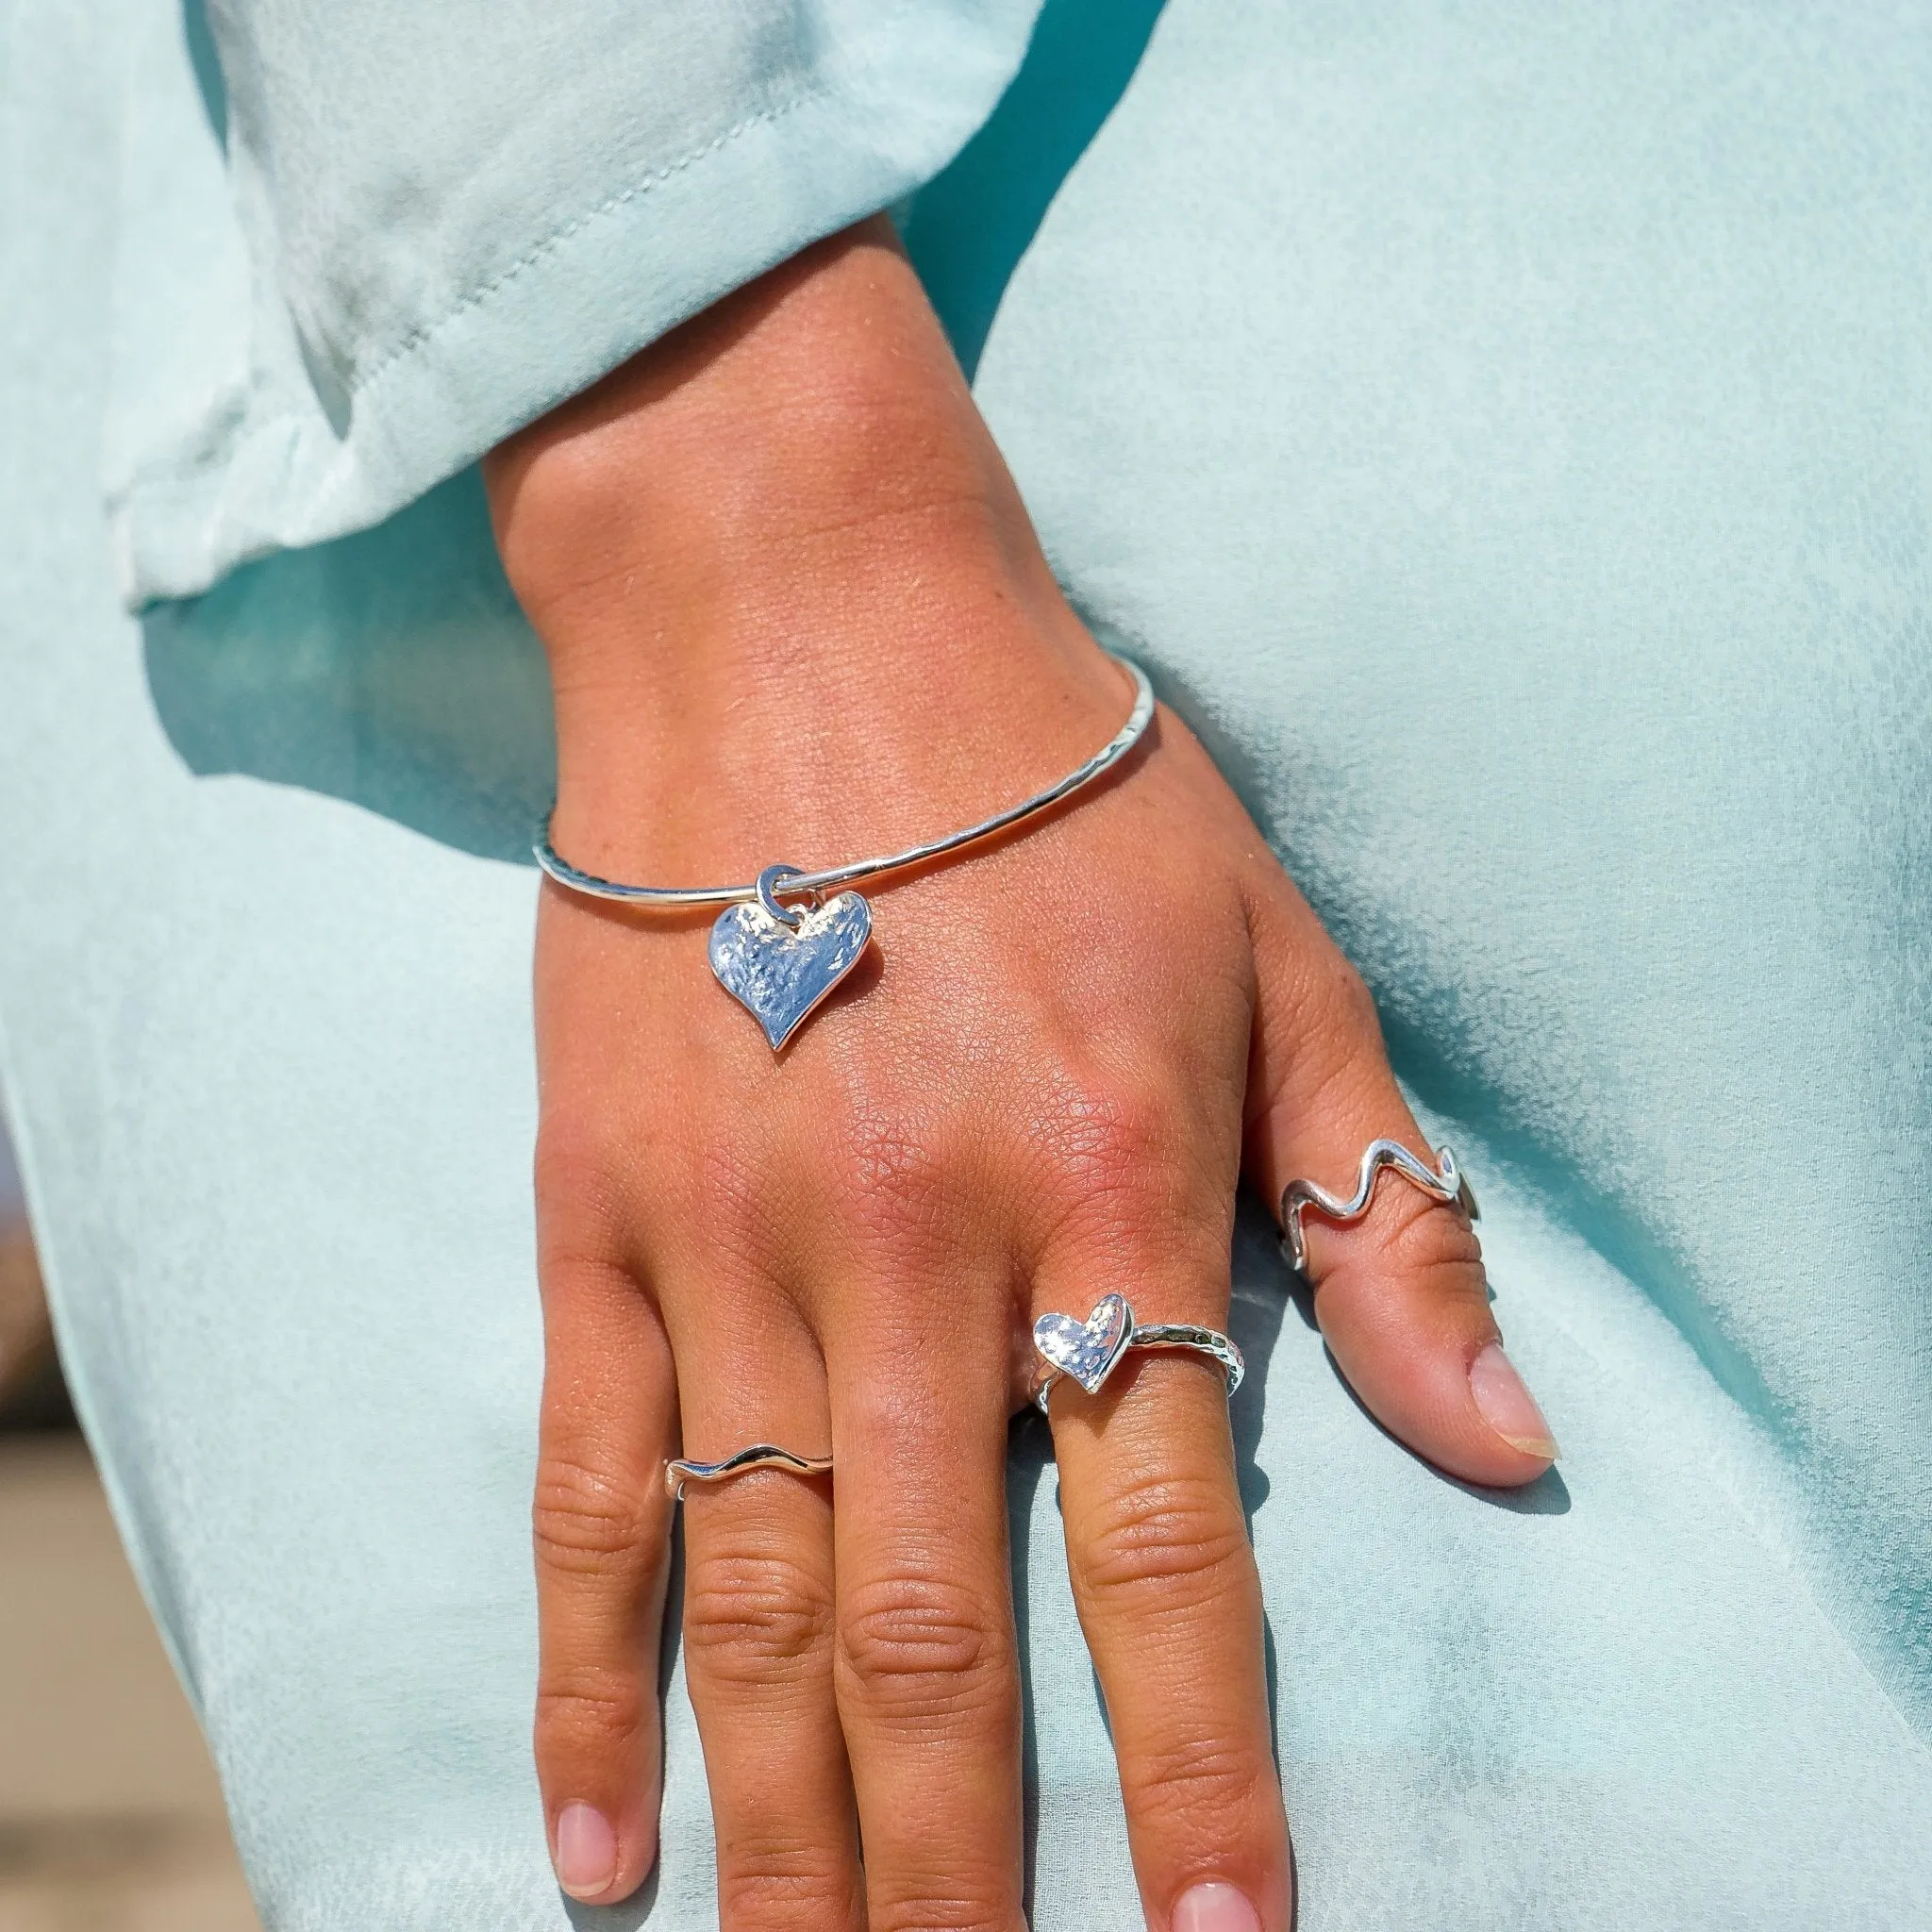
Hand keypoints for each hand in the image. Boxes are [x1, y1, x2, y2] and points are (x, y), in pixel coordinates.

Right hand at [484, 218, 1555, 1931]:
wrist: (800, 608)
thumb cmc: (1067, 784)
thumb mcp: (1282, 960)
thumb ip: (1387, 1218)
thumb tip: (1512, 1455)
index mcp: (1111, 1184)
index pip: (1168, 1549)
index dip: (1204, 1775)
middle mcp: (914, 1248)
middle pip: (936, 1630)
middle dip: (964, 1866)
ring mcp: (731, 1243)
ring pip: (756, 1603)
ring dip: (794, 1831)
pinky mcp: (594, 1214)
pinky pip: (588, 1488)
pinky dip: (587, 1681)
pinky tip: (609, 1849)